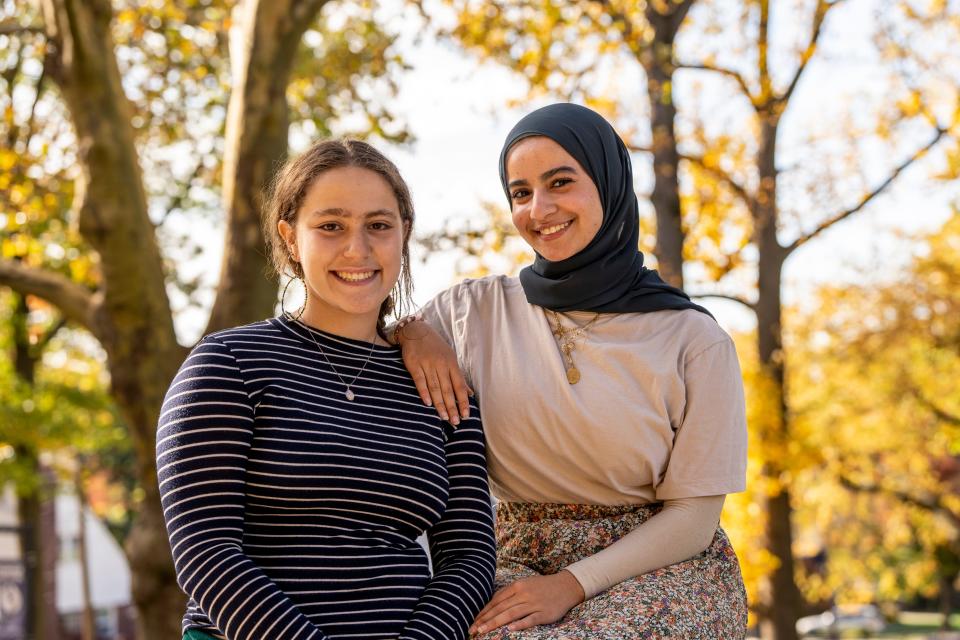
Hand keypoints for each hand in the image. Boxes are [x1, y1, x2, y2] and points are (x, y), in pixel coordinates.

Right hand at [397, 319, 471, 423]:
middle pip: (448, 389)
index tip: (466, 415)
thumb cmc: (436, 347)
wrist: (417, 331)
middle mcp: (441, 364)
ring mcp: (427, 364)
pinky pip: (420, 381)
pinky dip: (424, 392)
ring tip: (444, 417)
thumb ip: (459, 377)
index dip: (463, 401)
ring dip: (440, 404)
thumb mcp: (450, 359)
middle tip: (455, 422)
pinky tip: (428, 403)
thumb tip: (470, 394)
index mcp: (452, 364)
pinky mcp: (414, 365)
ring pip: (435, 387)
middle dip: (452, 407)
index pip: (460, 386)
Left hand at [469, 571, 584, 635]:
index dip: (484, 612)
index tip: (473, 621)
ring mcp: (534, 603)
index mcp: (517, 586)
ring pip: (511, 614)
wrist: (566, 586)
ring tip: (483, 631)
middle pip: (501, 608)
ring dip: (495, 623)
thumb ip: (509, 593)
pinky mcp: (545, 613)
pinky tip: (510, 629)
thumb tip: (492, 604)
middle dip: (485, 620)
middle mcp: (524, 594)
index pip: (496, 600)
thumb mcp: (524, 584)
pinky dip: (520, 624)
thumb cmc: (542, 586)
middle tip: (472, 630)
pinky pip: (530, 619)